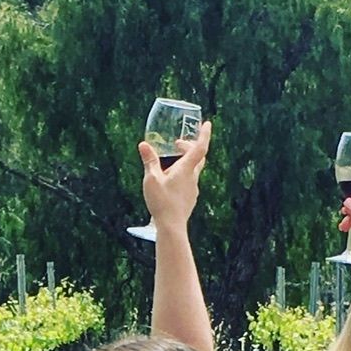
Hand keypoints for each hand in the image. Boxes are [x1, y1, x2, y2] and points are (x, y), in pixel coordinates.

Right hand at [140, 120, 210, 234]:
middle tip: (177, 145)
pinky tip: (170, 182)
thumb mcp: (151, 179)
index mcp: (186, 169)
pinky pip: (188, 183)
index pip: (200, 147)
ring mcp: (193, 189)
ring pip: (192, 171)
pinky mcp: (190, 199)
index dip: (204, 134)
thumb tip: (143, 145)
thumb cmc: (162, 202)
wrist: (171, 226)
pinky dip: (182, 176)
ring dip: (184, 163)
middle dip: (189, 147)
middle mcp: (193, 178)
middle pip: (197, 157)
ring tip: (169, 164)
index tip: (207, 123)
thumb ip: (149, 161)